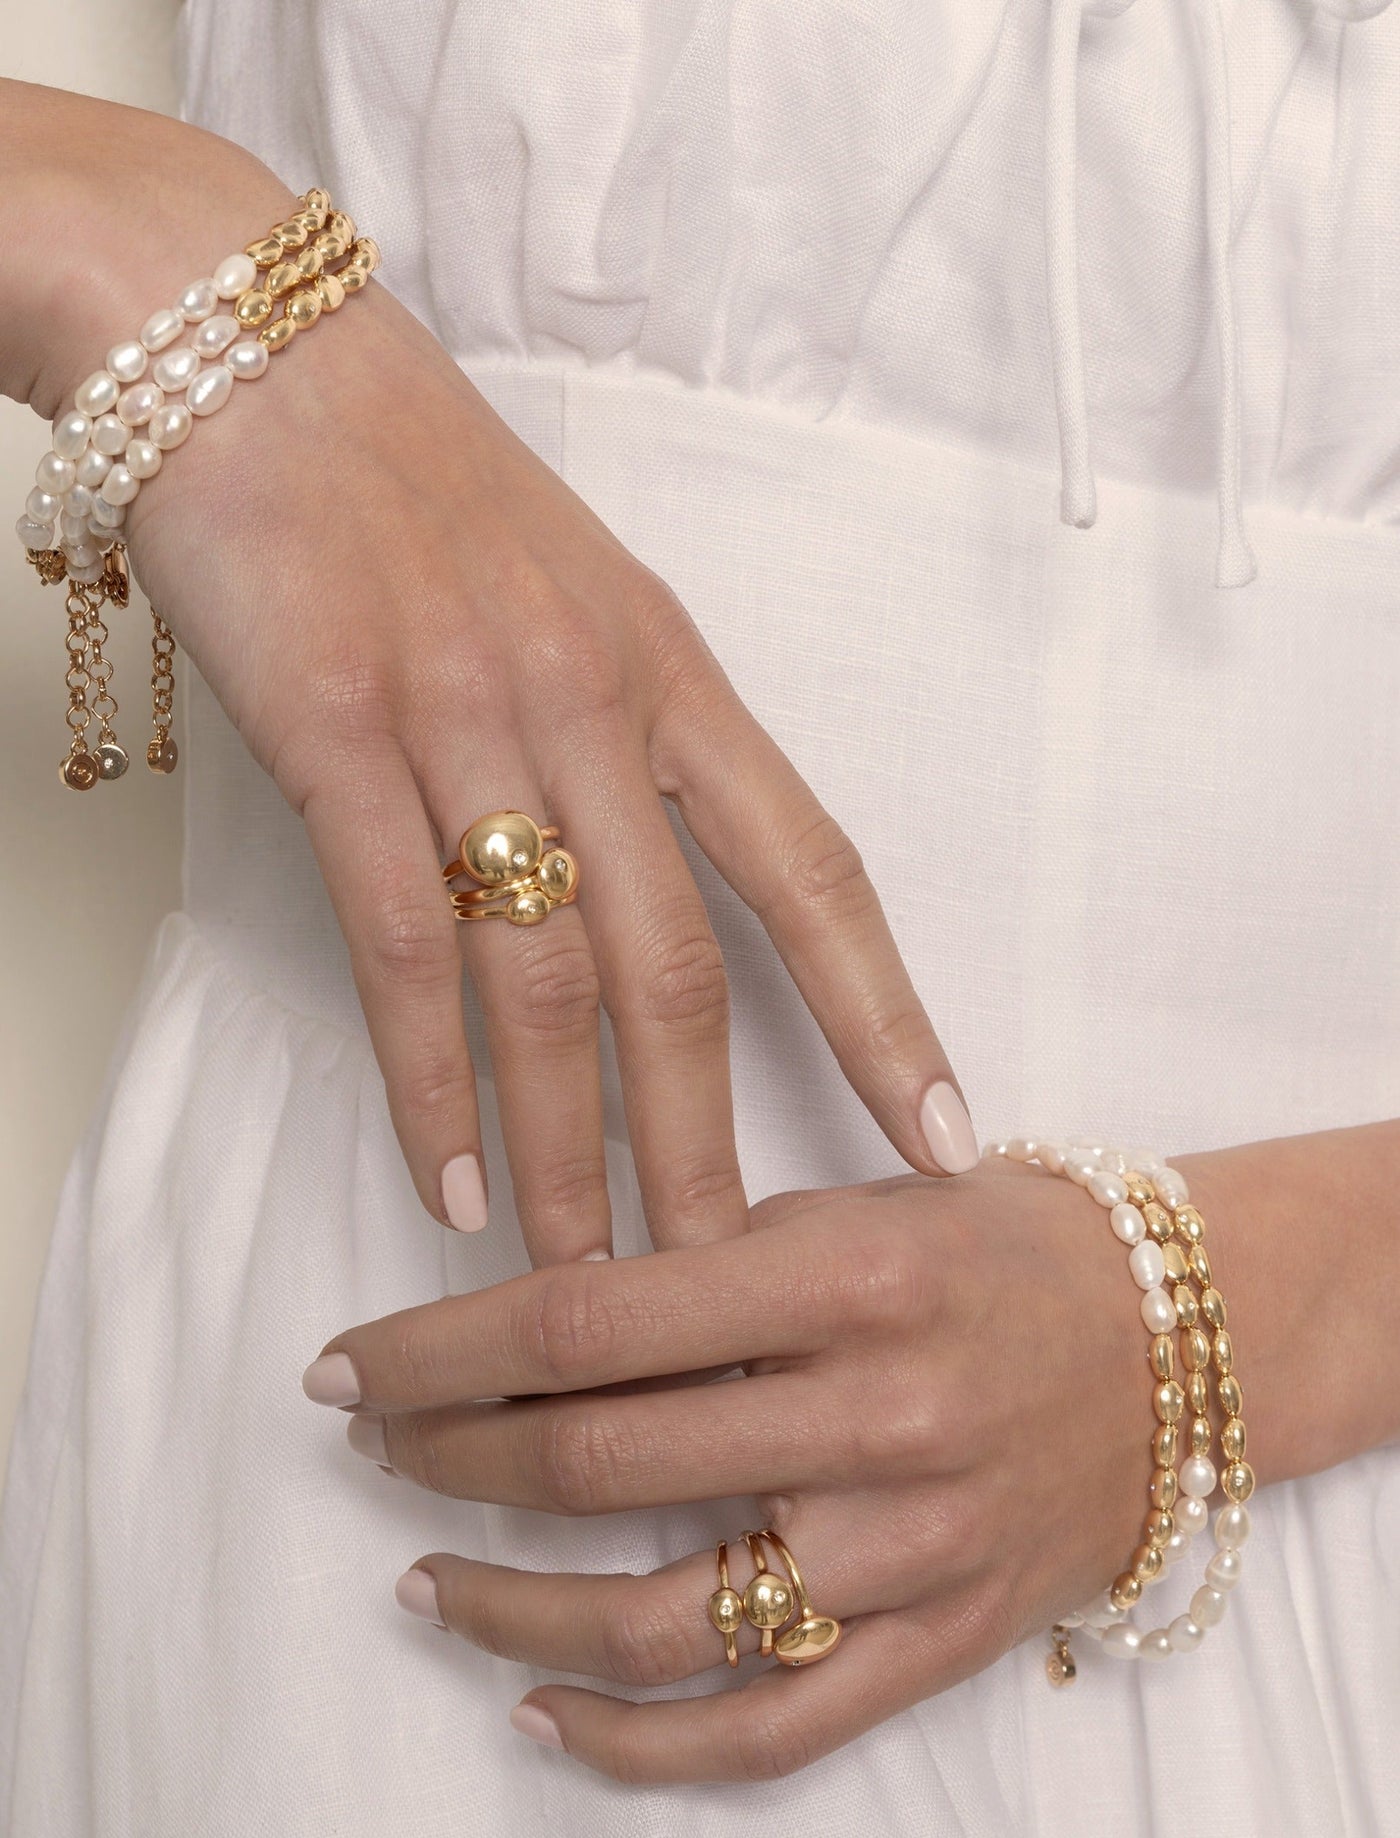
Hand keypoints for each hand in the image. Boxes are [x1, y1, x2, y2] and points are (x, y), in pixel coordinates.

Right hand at [12, 93, 976, 1261]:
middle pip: (685, 968)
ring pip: (548, 981)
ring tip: (583, 1274)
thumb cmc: (417, 486)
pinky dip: (431, 1081)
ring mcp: (469, 719)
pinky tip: (444, 1179)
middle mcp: (594, 705)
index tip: (942, 1135)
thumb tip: (657, 890)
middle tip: (735, 1279)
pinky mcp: (339, 736)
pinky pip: (404, 946)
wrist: (252, 357)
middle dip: (714, 1141)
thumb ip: (627, 738)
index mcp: (672, 674)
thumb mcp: (573, 595)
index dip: (888, 1016)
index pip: (813, 872)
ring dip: (571, 1149)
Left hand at [306, 1156, 1207, 1782]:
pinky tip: (537, 1711)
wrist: (1177, 1350)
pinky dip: (630, 1744)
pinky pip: (760, 1734)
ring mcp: (906, 1553)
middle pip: (594, 1462)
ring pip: (653, 1621)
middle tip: (375, 1446)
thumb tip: (523, 1331)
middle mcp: (874, 1421)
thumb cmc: (999, 1252)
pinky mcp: (933, 1645)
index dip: (434, 1350)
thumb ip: (706, 1264)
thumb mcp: (857, 1207)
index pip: (580, 1323)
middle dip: (444, 1456)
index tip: (343, 1365)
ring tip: (422, 1582)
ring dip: (505, 1607)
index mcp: (846, 1281)